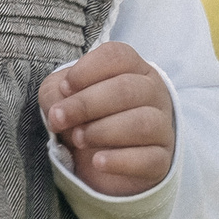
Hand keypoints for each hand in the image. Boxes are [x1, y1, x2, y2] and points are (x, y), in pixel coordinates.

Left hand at [39, 42, 174, 197]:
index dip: (88, 70)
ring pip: (141, 123)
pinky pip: (148, 159)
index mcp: (133, 69)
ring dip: (103, 131)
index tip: (64, 88)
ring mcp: (162, 127)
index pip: (117, 56)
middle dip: (86, 104)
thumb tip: (59, 108)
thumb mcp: (63, 99)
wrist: (101, 162)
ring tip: (78, 140)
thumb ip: (56, 95)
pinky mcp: (161, 161)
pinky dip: (120, 161)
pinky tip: (97, 161)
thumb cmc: (85, 119)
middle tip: (60, 118)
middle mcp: (153, 93)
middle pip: (126, 88)